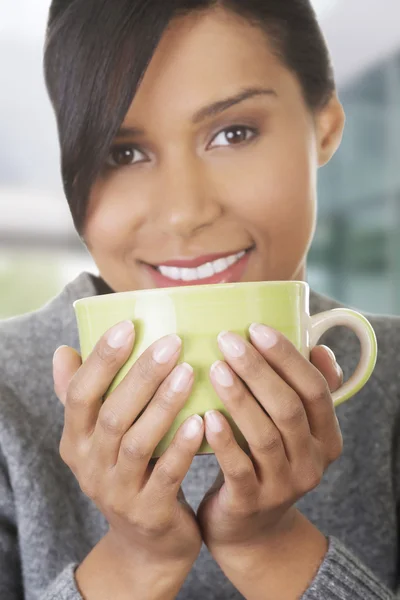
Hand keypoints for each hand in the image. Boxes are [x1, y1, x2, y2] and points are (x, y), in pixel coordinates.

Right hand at [53, 321, 203, 568]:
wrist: (145, 544)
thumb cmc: (127, 472)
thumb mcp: (98, 438)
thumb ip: (82, 396)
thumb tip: (63, 350)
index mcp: (76, 440)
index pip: (80, 394)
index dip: (101, 360)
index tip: (128, 325)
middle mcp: (90, 466)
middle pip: (112, 414)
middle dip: (141, 376)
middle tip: (172, 342)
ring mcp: (117, 492)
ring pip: (139, 442)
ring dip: (164, 405)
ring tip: (190, 372)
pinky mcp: (149, 513)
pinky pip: (166, 476)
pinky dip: (182, 448)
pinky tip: (202, 421)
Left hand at [197, 325, 342, 553]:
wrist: (250, 528)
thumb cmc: (265, 460)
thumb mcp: (292, 429)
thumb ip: (304, 390)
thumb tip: (318, 348)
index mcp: (326, 436)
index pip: (315, 389)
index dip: (288, 357)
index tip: (256, 328)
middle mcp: (312, 462)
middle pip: (289, 408)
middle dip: (258, 370)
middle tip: (228, 340)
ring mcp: (283, 486)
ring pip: (264, 435)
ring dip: (239, 398)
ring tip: (215, 368)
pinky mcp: (251, 503)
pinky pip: (238, 468)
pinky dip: (224, 440)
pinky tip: (206, 416)